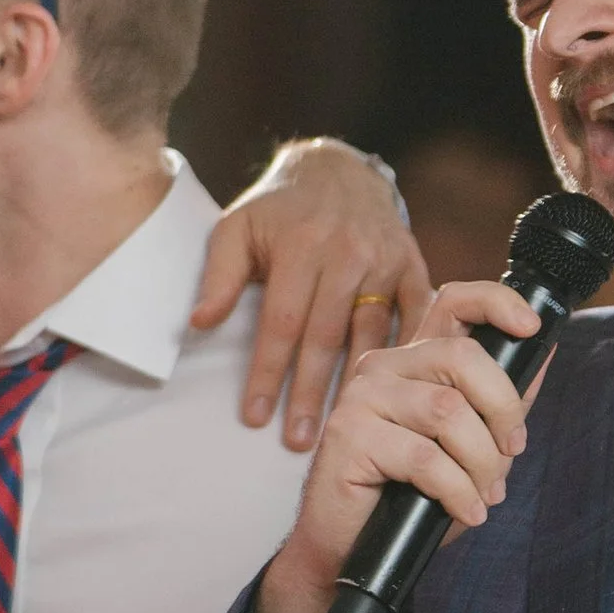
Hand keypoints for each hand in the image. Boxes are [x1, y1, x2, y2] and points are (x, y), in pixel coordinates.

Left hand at [194, 140, 433, 451]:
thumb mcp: (237, 228)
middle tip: (299, 441)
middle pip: (326, 336)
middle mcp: (346, 252)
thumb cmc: (279, 210)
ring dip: (356, 386)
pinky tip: (399, 392)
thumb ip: (219, 276)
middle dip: (310, 393)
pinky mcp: (413, 266)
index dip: (268, 372)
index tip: (256, 416)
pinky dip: (409, 354)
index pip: (281, 322)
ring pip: (370, 334)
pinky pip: (415, 317)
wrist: (338, 172)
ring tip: (345, 428)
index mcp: (300, 245)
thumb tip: (198, 324)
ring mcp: (384, 260)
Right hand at [246, 279, 540, 612]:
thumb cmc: (408, 500)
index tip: (532, 327)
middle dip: (504, 409)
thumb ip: (496, 405)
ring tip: (483, 495)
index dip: (497, 303)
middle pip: (463, 357)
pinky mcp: (349, 436)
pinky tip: (466, 512)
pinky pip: (425, 458)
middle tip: (511, 452)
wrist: (347, 550)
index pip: (453, 303)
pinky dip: (458, 491)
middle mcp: (385, 367)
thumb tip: (542, 358)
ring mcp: (362, 397)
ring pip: (448, 411)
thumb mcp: (467, 449)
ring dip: (482, 462)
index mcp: (414, 361)